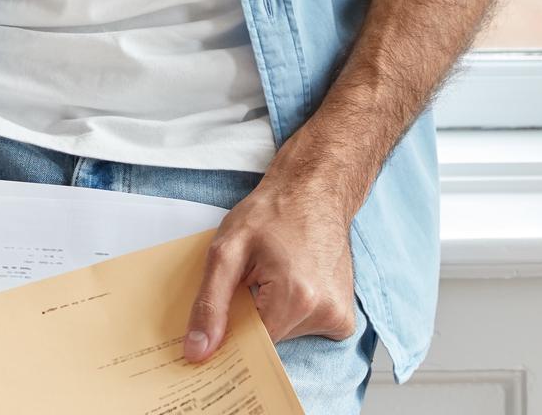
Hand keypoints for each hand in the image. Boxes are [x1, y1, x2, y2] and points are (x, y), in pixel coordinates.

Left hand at [182, 169, 358, 362]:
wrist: (315, 190)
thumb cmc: (272, 212)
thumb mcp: (227, 250)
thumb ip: (210, 303)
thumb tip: (197, 351)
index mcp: (296, 299)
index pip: (251, 348)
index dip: (229, 337)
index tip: (217, 326)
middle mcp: (324, 312)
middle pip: (270, 343)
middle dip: (251, 322)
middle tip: (245, 287)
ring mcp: (339, 315)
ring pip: (287, 337)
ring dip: (272, 316)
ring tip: (271, 279)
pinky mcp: (344, 316)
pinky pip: (307, 331)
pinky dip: (293, 315)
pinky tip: (291, 283)